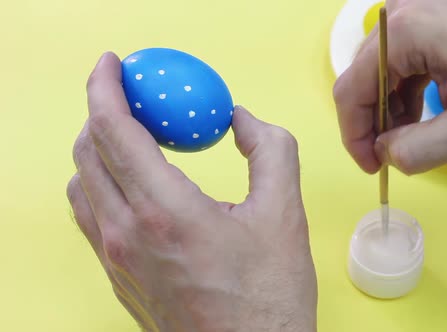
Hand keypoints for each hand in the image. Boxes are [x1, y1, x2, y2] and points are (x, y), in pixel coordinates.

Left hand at [67, 53, 316, 331]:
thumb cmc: (268, 299)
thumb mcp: (285, 214)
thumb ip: (270, 150)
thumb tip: (243, 120)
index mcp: (164, 212)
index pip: (113, 130)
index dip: (104, 88)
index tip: (111, 65)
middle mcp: (126, 235)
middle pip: (88, 153)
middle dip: (102, 112)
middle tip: (133, 98)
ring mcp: (116, 261)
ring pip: (81, 186)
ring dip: (98, 150)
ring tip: (133, 139)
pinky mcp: (119, 279)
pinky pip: (90, 217)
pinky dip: (101, 185)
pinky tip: (136, 186)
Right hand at [334, 0, 446, 173]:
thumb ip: (416, 151)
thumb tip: (384, 151)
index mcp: (404, 33)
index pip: (350, 91)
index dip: (354, 135)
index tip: (371, 165)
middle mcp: (404, 11)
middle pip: (363, 76)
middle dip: (374, 121)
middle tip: (391, 154)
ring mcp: (419, 7)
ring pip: (383, 67)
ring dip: (392, 106)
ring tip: (416, 134)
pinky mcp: (435, 11)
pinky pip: (405, 55)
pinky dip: (409, 86)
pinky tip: (430, 107)